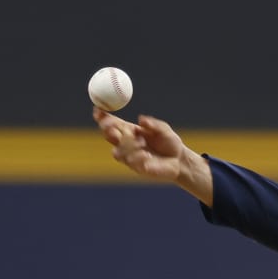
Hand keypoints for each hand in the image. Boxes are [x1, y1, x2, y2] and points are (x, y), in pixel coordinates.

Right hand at [93, 108, 212, 203]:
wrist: (180, 161)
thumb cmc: (171, 143)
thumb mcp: (164, 129)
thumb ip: (153, 124)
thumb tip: (141, 119)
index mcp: (130, 130)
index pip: (112, 122)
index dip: (102, 117)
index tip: (97, 110)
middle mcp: (127, 143)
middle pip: (109, 136)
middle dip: (107, 130)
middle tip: (112, 126)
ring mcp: (129, 156)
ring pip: (117, 150)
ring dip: (127, 145)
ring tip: (142, 142)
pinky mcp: (136, 168)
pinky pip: (130, 162)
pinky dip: (137, 156)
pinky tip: (147, 156)